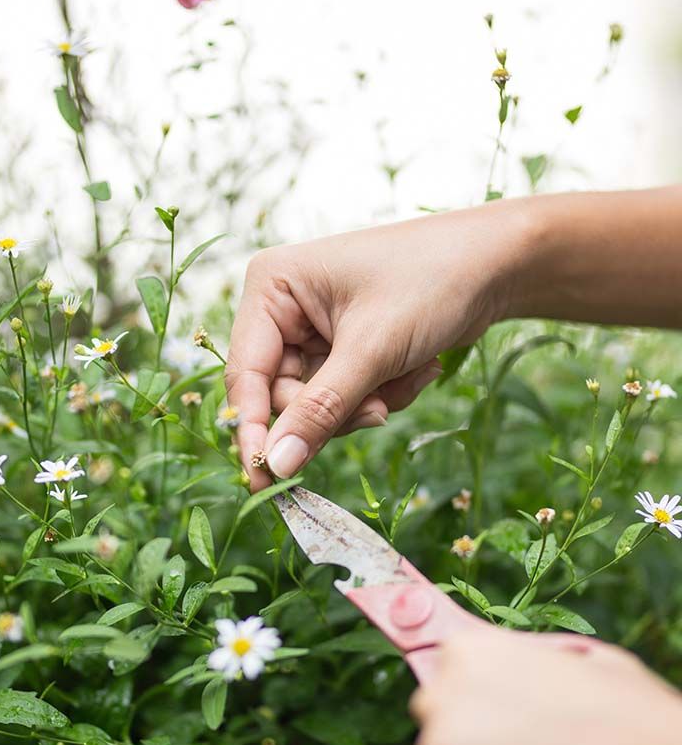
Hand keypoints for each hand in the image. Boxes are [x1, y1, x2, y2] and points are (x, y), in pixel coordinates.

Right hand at [226, 201, 531, 488]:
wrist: (497, 263)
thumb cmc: (432, 281)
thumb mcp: (372, 350)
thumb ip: (320, 410)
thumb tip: (278, 464)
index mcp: (273, 287)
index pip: (246, 374)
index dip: (255, 430)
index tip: (266, 480)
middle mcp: (284, 307)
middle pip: (283, 397)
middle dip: (336, 411)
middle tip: (379, 412)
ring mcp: (315, 330)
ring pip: (319, 405)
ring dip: (367, 403)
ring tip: (408, 376)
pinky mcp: (346, 348)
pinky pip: (347, 398)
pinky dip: (384, 394)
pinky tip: (419, 369)